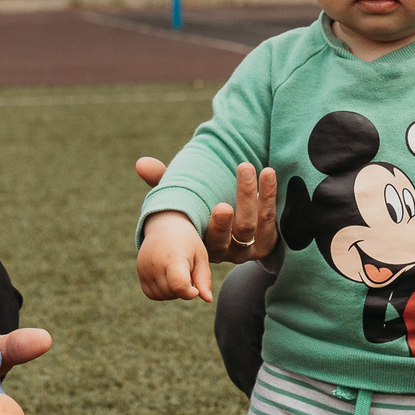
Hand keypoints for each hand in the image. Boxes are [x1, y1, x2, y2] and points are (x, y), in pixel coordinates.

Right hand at [132, 157, 277, 264]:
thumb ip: (163, 183)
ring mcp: (251, 247)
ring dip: (259, 192)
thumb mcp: (180, 200)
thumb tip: (141, 164)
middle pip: (241, 230)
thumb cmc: (197, 212)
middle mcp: (229, 250)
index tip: (222, 206)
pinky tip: (269, 174)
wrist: (230, 230)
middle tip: (244, 169)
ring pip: (258, 222)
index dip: (219, 226)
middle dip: (244, 199)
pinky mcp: (268, 240)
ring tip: (256, 166)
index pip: (213, 240)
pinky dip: (271, 194)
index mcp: (205, 246)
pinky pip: (273, 219)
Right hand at [138, 210, 213, 302]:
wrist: (165, 225)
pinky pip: (151, 293)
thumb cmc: (187, 242)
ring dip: (173, 292)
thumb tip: (208, 300)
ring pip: (161, 295)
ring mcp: (145, 268)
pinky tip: (169, 279)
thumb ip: (204, 279)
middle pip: (171, 293)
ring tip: (178, 276)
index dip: (190, 293)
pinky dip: (162, 292)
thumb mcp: (200, 256)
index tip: (196, 287)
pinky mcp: (140, 272)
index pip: (179, 286)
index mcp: (173, 257)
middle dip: (183, 290)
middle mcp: (155, 263)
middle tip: (188, 275)